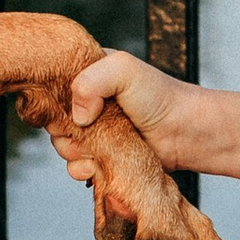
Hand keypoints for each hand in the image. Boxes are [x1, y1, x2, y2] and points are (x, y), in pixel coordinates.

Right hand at [63, 46, 204, 176]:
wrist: (186, 133)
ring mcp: (95, 130)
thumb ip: (91, 81)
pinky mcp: (102, 156)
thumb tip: (77, 117)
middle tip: (87, 131)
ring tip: (96, 152)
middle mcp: (88, 102)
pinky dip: (81, 170)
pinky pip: (77, 167)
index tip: (69, 109)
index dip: (54, 101)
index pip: (52, 86)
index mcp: (88, 74)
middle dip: (64, 131)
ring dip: (73, 153)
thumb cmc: (160, 96)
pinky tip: (95, 168)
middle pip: (54, 119)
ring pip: (62, 145)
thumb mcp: (124, 69)